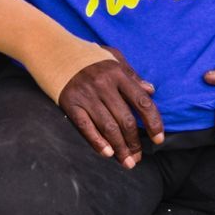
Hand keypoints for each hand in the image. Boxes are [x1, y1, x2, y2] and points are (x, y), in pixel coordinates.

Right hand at [55, 46, 162, 166]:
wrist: (56, 52)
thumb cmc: (89, 57)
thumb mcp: (114, 58)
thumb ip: (133, 75)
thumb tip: (151, 91)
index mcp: (117, 74)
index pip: (142, 102)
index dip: (153, 123)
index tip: (158, 139)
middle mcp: (103, 85)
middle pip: (125, 120)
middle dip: (135, 143)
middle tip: (138, 157)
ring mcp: (86, 95)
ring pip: (108, 128)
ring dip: (120, 149)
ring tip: (127, 162)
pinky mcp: (71, 104)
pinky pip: (86, 127)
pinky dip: (98, 143)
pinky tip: (108, 153)